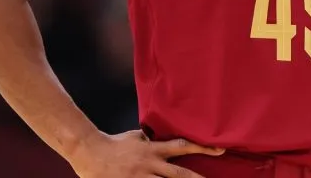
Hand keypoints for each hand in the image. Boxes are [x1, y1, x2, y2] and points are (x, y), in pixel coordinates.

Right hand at [68, 130, 224, 177]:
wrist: (89, 152)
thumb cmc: (114, 144)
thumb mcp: (137, 138)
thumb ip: (152, 140)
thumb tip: (163, 137)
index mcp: (153, 150)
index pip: (183, 147)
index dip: (202, 148)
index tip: (220, 150)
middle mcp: (149, 165)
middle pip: (179, 175)